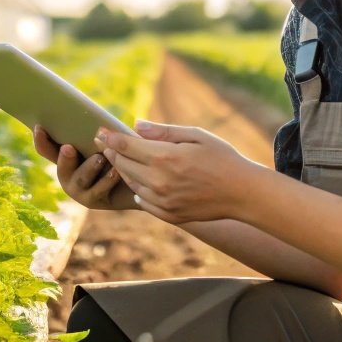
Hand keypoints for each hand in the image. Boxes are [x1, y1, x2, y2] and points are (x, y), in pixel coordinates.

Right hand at [32, 124, 136, 210]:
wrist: (135, 181)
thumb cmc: (118, 155)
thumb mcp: (105, 140)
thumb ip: (99, 132)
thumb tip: (105, 120)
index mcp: (66, 156)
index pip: (47, 149)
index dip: (41, 140)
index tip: (39, 127)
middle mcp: (68, 175)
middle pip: (61, 167)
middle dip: (64, 157)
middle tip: (68, 147)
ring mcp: (79, 190)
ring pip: (80, 180)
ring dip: (89, 168)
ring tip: (100, 158)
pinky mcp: (94, 201)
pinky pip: (99, 190)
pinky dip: (107, 180)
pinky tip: (116, 171)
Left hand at [95, 119, 259, 224]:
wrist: (242, 193)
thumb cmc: (222, 158)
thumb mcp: (196, 135)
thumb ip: (163, 132)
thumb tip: (136, 126)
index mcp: (165, 157)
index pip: (126, 146)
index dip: (110, 137)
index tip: (99, 130)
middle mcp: (159, 181)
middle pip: (123, 165)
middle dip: (112, 152)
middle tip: (105, 143)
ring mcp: (163, 201)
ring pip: (131, 183)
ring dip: (123, 170)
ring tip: (121, 159)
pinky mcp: (169, 215)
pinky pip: (143, 202)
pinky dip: (138, 190)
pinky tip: (140, 182)